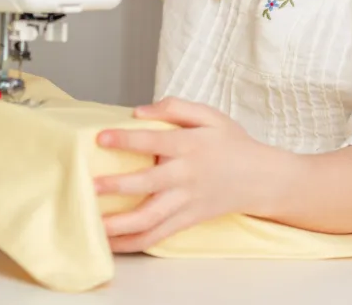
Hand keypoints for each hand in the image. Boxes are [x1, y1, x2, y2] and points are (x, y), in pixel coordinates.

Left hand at [94, 97, 285, 252]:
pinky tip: (110, 243)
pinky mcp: (187, 220)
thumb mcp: (210, 115)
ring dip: (120, 224)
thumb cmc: (231, 143)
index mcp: (190, 146)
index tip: (101, 137)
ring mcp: (186, 202)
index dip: (127, 140)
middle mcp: (186, 176)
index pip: (154, 141)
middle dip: (117, 186)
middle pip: (149, 185)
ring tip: (93, 223)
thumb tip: (139, 111)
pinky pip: (157, 236)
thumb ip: (176, 107)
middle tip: (90, 185)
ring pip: (150, 219)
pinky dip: (133, 242)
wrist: (261, 179)